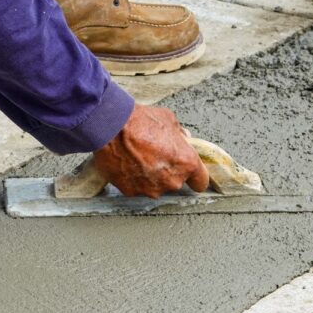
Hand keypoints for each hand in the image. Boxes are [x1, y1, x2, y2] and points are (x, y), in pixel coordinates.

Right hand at [93, 104, 208, 197]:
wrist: (111, 127)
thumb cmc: (141, 121)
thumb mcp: (169, 120)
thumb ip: (180, 134)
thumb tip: (183, 139)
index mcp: (186, 163)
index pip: (201, 182)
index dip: (196, 177)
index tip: (191, 174)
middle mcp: (171, 181)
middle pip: (176, 182)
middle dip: (169, 171)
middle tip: (156, 155)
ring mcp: (151, 189)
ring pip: (156, 186)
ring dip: (151, 176)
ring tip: (138, 158)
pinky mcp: (132, 192)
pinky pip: (137, 187)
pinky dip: (134, 179)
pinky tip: (127, 163)